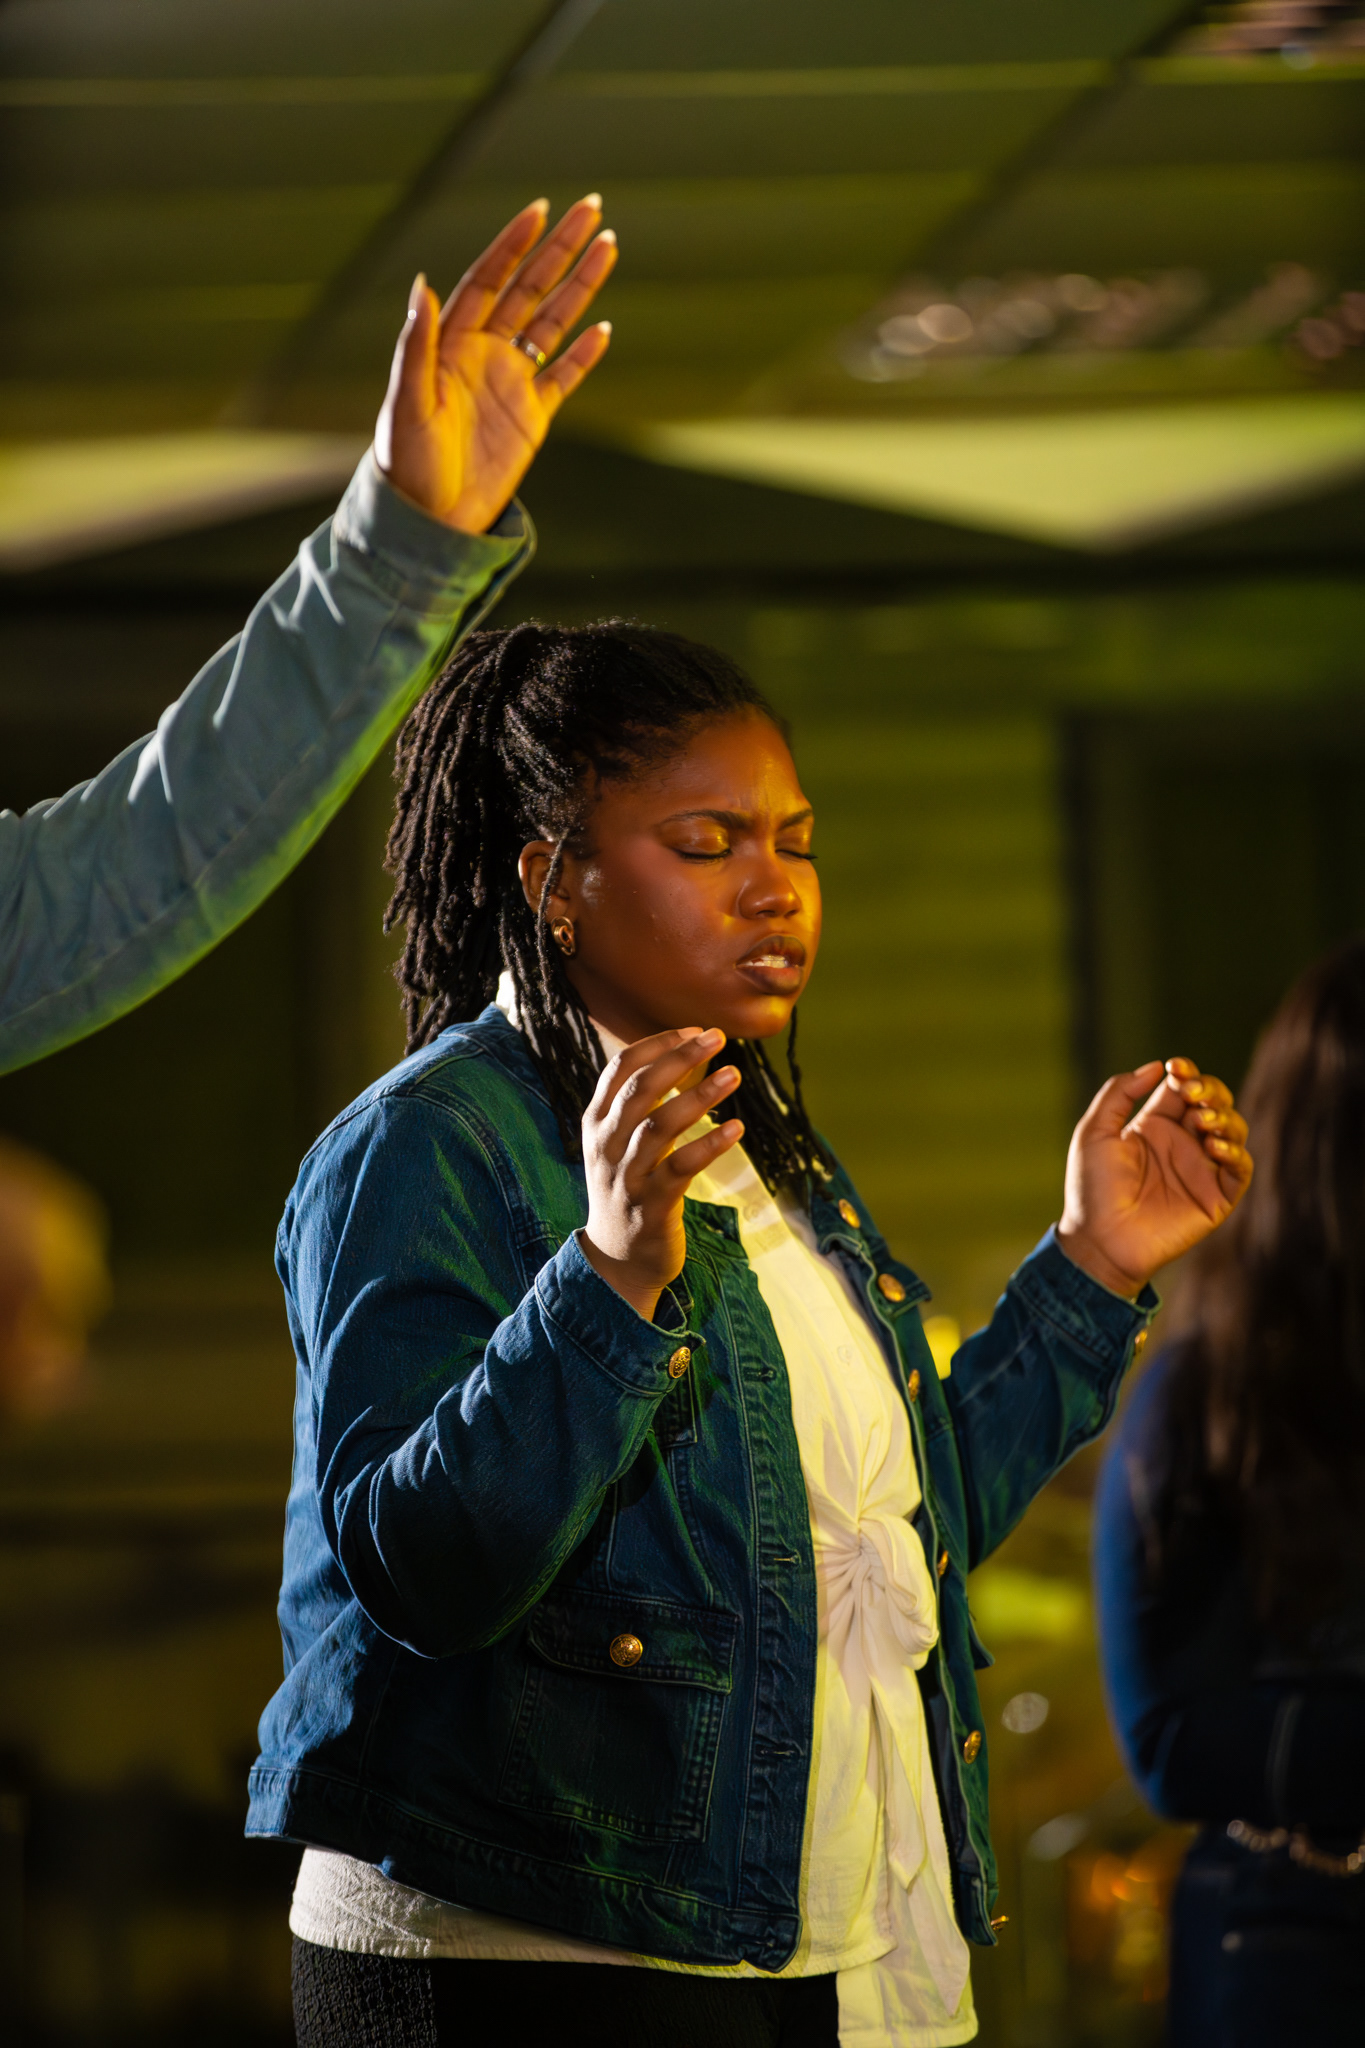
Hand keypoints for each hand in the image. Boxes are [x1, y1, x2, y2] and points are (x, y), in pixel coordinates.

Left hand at [373, 194, 615, 533]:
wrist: (430, 520)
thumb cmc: (407, 462)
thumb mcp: (407, 403)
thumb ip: (417, 346)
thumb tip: (422, 286)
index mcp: (452, 343)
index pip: (489, 280)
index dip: (513, 245)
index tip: (539, 211)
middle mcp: (484, 354)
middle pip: (528, 288)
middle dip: (559, 248)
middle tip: (592, 208)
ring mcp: (510, 384)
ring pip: (552, 323)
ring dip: (580, 287)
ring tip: (609, 248)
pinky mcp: (531, 418)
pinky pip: (563, 377)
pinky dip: (584, 354)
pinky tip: (603, 328)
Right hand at [580, 1029, 743, 1320]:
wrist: (616, 1260)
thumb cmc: (627, 1188)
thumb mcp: (618, 1143)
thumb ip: (637, 1104)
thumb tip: (680, 1054)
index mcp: (596, 1123)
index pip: (620, 1069)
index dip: (658, 1044)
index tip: (695, 1030)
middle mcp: (605, 1146)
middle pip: (640, 1090)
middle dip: (679, 1058)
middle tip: (718, 1037)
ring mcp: (626, 1177)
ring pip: (659, 1126)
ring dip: (699, 1096)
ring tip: (734, 1074)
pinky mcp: (650, 1207)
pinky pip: (680, 1169)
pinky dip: (709, 1145)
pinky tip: (737, 1128)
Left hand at [1057, 1057, 1253, 1297]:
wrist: (1099, 1239)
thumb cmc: (1092, 1188)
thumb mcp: (1094, 1131)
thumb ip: (1118, 1093)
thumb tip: (1156, 1067)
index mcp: (1155, 1125)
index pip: (1184, 1088)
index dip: (1187, 1072)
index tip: (1175, 1068)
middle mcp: (1183, 1143)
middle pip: (1215, 1102)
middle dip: (1211, 1089)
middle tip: (1194, 1093)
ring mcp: (1201, 1169)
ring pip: (1234, 1130)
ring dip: (1225, 1117)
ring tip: (1204, 1121)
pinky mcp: (1216, 1198)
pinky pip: (1241, 1169)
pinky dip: (1236, 1153)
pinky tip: (1215, 1147)